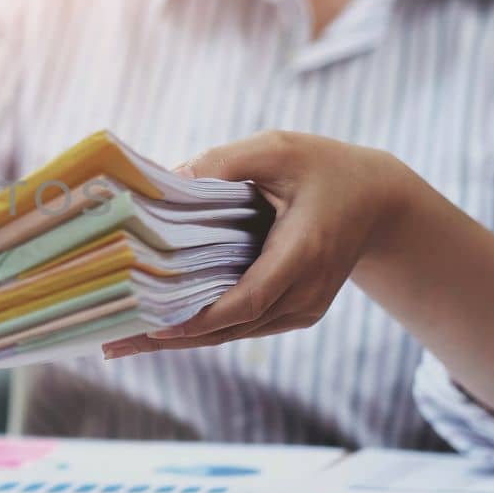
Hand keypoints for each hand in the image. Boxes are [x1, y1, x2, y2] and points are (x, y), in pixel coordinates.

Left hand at [102, 131, 410, 357]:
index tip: (155, 327)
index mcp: (304, 253)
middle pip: (232, 327)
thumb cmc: (326, 168)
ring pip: (234, 333)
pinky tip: (159, 328)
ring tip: (122, 342)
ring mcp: (303, 308)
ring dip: (180, 340)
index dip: (200, 318)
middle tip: (113, 343)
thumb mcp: (277, 149)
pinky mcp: (296, 312)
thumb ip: (224, 162)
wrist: (381, 201)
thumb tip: (170, 179)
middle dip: (171, 338)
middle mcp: (306, 292)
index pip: (248, 299)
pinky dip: (202, 328)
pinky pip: (243, 325)